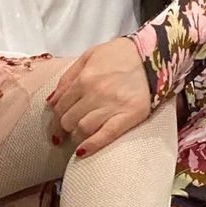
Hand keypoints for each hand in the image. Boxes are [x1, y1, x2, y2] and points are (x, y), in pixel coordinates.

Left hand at [49, 37, 150, 154]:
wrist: (153, 54)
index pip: (60, 106)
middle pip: (69, 120)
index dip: (56, 117)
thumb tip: (52, 101)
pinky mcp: (128, 116)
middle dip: (64, 127)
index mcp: (84, 78)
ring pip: (83, 130)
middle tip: (67, 130)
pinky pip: (106, 135)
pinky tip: (82, 152)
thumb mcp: (90, 55)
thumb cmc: (120, 54)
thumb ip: (68, 76)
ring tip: (78, 137)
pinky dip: (92, 146)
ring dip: (76, 137)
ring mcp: (112, 106)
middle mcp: (95, 94)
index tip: (58, 122)